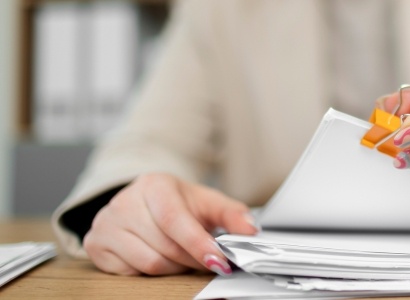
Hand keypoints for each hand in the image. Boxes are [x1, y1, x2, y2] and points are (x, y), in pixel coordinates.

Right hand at [83, 173, 257, 275]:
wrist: (143, 200)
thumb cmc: (178, 203)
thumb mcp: (207, 202)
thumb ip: (232, 214)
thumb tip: (250, 230)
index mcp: (153, 185)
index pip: (174, 220)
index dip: (198, 244)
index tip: (219, 261)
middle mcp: (124, 202)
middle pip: (165, 246)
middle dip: (192, 259)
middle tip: (207, 259)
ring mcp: (106, 223)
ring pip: (149, 262)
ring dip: (174, 267)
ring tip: (183, 256)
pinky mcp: (96, 244)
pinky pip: (130, 272)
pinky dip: (151, 272)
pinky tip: (160, 256)